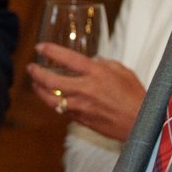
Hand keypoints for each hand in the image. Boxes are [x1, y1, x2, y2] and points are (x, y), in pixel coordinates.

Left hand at [27, 43, 145, 141]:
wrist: (140, 123)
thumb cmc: (135, 96)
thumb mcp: (123, 72)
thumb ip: (105, 64)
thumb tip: (93, 61)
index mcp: (96, 74)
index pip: (67, 58)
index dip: (51, 51)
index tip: (40, 47)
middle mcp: (85, 89)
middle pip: (51, 81)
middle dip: (37, 73)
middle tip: (31, 67)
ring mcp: (81, 106)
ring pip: (51, 99)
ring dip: (39, 90)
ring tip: (35, 83)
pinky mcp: (81, 120)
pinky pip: (61, 110)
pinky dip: (53, 102)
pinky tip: (51, 97)